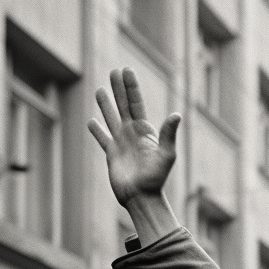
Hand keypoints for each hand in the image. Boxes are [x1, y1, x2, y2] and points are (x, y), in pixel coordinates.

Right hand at [88, 68, 181, 244]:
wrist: (142, 198)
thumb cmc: (156, 179)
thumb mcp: (166, 155)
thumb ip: (168, 134)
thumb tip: (176, 114)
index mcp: (145, 132)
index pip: (136, 103)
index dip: (131, 87)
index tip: (126, 70)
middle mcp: (133, 135)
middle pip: (123, 106)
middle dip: (119, 89)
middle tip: (114, 71)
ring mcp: (121, 144)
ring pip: (111, 119)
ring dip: (106, 105)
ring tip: (101, 90)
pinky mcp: (112, 155)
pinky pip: (102, 139)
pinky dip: (97, 130)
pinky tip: (91, 122)